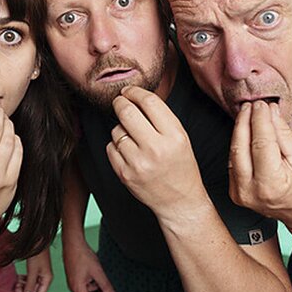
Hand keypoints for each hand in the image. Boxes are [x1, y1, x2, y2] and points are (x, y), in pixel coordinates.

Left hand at [15, 248, 52, 291]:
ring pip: (31, 285)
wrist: (37, 241)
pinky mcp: (36, 269)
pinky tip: (19, 278)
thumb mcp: (32, 271)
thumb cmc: (37, 254)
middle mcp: (44, 277)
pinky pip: (29, 279)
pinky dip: (24, 280)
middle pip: (34, 290)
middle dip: (25, 291)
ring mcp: (40, 273)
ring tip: (17, 282)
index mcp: (47, 279)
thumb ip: (30, 284)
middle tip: (16, 288)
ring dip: (23, 285)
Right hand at [63, 240, 115, 291]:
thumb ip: (105, 285)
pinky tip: (100, 285)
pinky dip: (94, 288)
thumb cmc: (81, 255)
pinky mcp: (76, 278)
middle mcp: (75, 288)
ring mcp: (75, 283)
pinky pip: (86, 288)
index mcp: (78, 288)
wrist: (73, 243)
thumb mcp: (97, 271)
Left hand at [105, 86, 208, 218]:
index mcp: (174, 135)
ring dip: (121, 129)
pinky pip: (111, 147)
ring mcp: (138, 162)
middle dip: (120, 102)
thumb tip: (134, 96)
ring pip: (116, 130)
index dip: (135, 92)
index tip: (129, 91)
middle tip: (119, 101)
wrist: (179, 201)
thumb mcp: (180, 138)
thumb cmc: (180, 166)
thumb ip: (160, 117)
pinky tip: (128, 152)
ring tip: (133, 137)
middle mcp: (156, 148)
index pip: (149, 102)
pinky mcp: (124, 174)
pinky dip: (116, 146)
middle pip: (127, 112)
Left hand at [229, 101, 291, 231]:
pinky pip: (233, 161)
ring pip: (233, 153)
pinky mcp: (234, 191)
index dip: (260, 120)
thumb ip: (282, 133)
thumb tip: (270, 111)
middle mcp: (250, 191)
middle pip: (241, 147)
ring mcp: (239, 193)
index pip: (261, 143)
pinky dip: (238, 144)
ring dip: (239, 131)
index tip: (262, 104)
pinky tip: (245, 131)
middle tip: (251, 105)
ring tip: (248, 113)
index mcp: (270, 184)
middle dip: (245, 121)